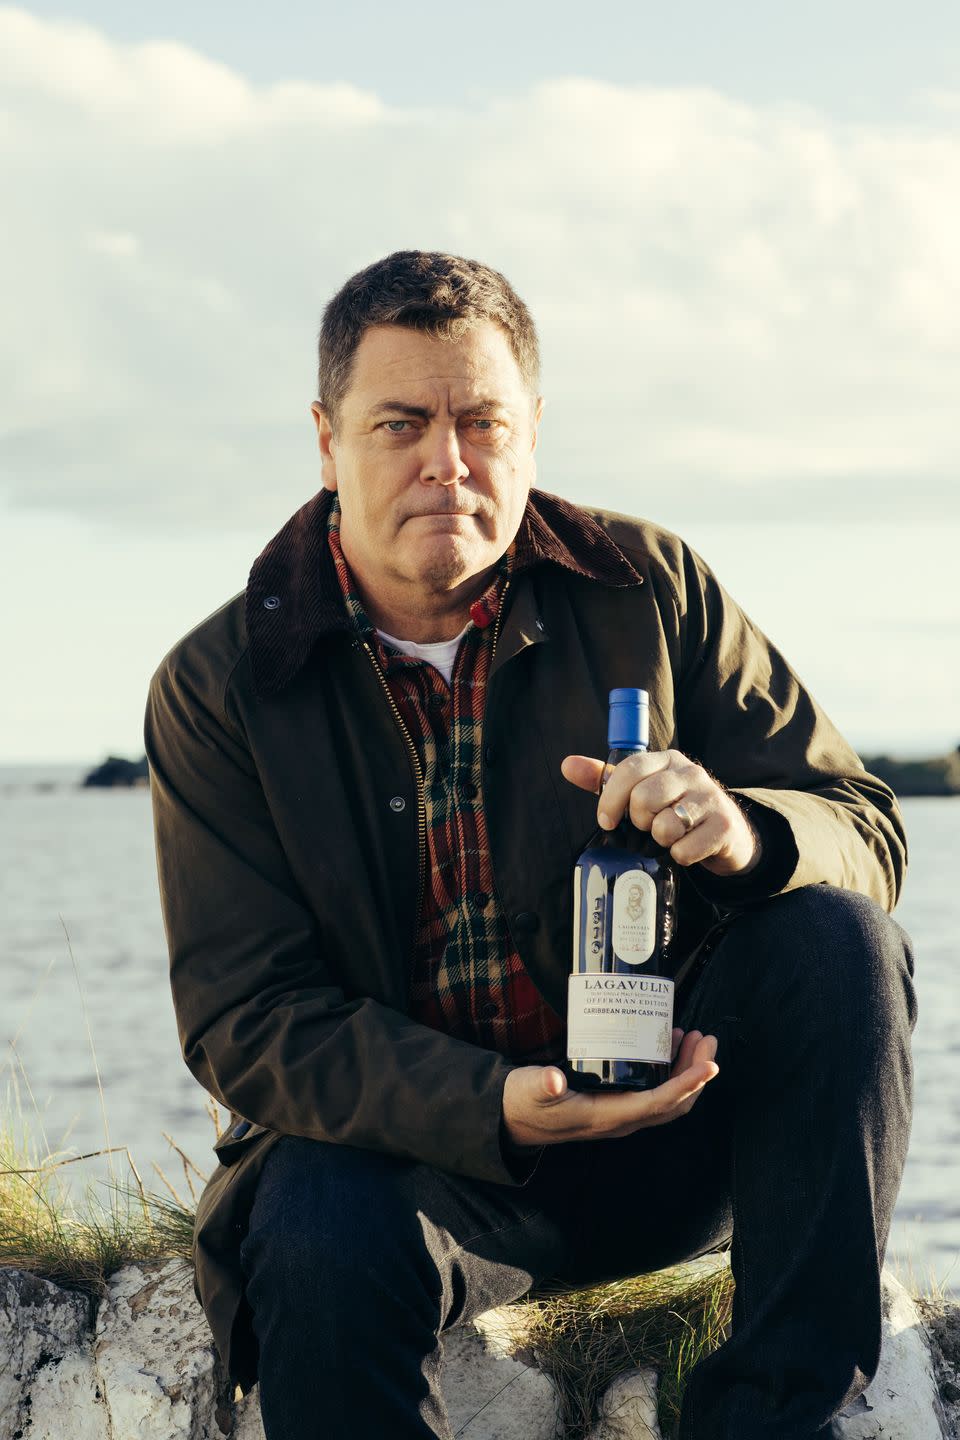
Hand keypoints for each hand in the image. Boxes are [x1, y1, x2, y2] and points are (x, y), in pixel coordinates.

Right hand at [502, 1029, 718, 1147]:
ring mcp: (622, 1111)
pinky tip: (667, 1043)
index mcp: (606, 1116)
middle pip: (674, 1102)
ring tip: (694, 1036)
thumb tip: (554, 1081)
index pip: (658, 1104)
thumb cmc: (525, 1102)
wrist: (514, 1119)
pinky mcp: (617, 1100)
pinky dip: (670, 1069)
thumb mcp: (529, 1090)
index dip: (687, 1085)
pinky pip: (655, 1089)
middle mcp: (621, 1118)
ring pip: (668, 1096)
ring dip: (687, 1069)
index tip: (708, 1065)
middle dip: (696, 1073)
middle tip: (706, 1039)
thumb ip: (542, 1085)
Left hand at [561, 748, 761, 877]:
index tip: (606, 821)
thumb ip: (606, 779)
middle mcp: (691, 773)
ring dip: (660, 841)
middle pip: (644, 798)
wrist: (728, 833)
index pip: (630, 768)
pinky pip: (684, 849)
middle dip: (638, 822)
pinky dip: (679, 856)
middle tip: (648, 827)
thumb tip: (567, 765)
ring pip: (664, 825)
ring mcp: (710, 798)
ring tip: (669, 837)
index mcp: (667, 760)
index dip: (611, 798)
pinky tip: (686, 849)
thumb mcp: (642, 790)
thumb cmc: (676, 809)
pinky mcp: (724, 826)